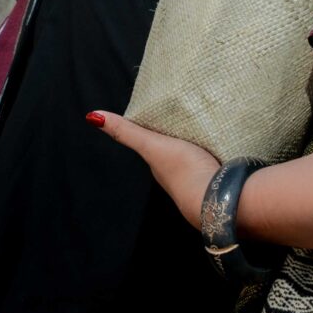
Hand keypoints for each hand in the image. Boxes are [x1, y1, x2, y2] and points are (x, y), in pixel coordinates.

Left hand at [87, 111, 218, 229]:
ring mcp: (199, 179)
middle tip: (185, 115)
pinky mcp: (219, 179)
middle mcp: (176, 176)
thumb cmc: (183, 171)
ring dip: (198, 145)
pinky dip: (214, 151)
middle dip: (177, 138)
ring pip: (194, 158)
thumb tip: (92, 116)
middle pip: (174, 152)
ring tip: (205, 126)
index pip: (154, 146)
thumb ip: (127, 132)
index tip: (160, 115)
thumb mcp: (152, 145)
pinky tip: (221, 144)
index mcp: (160, 167)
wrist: (217, 198)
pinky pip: (214, 161)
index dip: (155, 133)